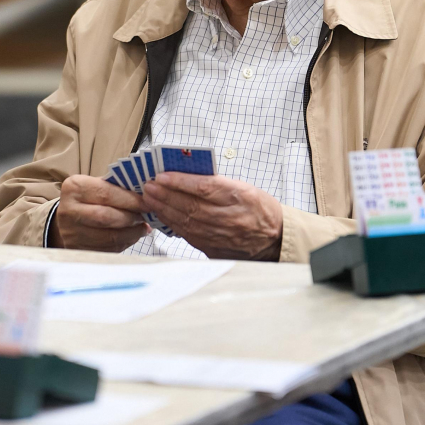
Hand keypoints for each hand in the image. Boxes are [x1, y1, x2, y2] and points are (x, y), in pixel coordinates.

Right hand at [51, 174, 148, 250]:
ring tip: (142, 227)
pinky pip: (108, 249)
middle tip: (146, 216)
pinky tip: (132, 236)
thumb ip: (116, 187)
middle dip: (131, 217)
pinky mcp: (78, 249)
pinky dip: (125, 242)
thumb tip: (145, 196)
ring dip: (132, 232)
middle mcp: (69, 210)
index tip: (147, 202)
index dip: (130, 199)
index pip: (107, 193)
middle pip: (107, 217)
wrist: (66, 219)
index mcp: (74, 188)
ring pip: (109, 236)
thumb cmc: (88, 198)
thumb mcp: (96, 185)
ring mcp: (71, 233)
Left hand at [141, 172, 283, 259]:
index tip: (162, 176)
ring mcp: (221, 235)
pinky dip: (172, 223)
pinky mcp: (214, 248)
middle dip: (165, 194)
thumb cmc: (260, 209)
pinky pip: (188, 235)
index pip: (204, 187)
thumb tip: (185, 177)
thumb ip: (217, 183)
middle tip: (149, 186)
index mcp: (240, 197)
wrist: (275, 238)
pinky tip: (162, 214)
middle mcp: (229, 217)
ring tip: (150, 198)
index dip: (180, 182)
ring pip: (186, 221)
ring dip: (164, 209)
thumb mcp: (244, 188)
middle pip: (191, 205)